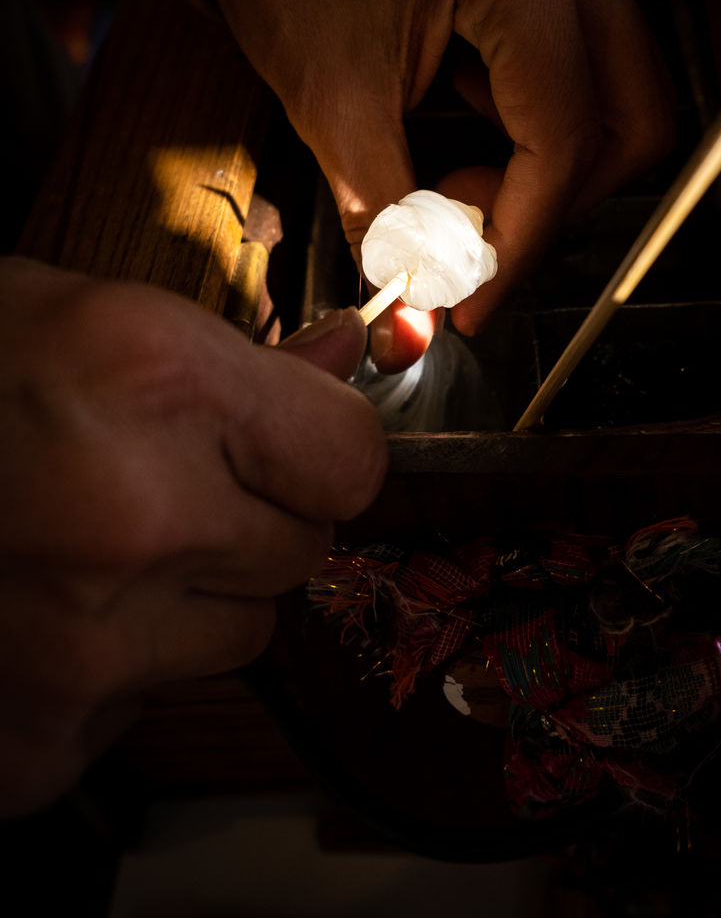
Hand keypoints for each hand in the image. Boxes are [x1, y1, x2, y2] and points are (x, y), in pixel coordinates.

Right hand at [0, 258, 384, 815]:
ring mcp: (81, 646)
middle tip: (153, 484)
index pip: (351, 460)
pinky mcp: (31, 740)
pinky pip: (142, 708)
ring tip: (81, 545)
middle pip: (299, 552)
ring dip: (185, 598)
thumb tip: (345, 361)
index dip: (319, 449)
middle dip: (246, 518)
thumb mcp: (96, 319)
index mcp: (154, 380)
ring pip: (236, 638)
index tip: (290, 446)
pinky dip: (106, 672)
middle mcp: (131, 517)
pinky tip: (31, 610)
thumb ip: (238, 355)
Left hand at [196, 0, 674, 370]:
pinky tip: (467, 126)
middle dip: (554, 203)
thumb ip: (386, 216)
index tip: (472, 297)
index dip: (523, 236)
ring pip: (620, 100)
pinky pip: (590, 68)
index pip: (566, 135)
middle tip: (466, 232)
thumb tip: (420, 314)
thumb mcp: (329, 101)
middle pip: (630, 122)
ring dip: (551, 165)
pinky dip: (541, 123)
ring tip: (455, 180)